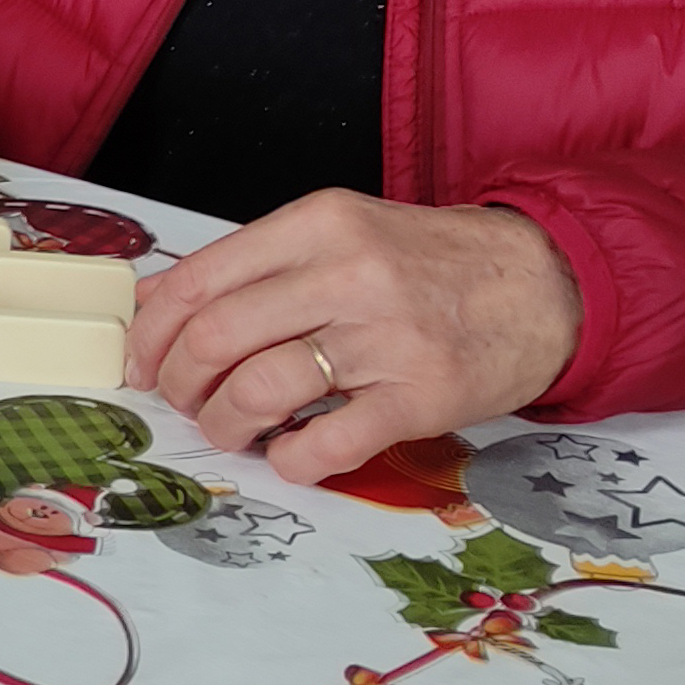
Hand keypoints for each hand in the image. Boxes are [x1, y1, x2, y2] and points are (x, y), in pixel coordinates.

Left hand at [127, 191, 580, 484]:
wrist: (543, 283)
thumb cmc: (428, 262)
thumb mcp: (340, 232)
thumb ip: (255, 265)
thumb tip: (155, 306)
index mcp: (318, 223)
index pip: (197, 280)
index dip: (152, 332)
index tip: (141, 362)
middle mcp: (349, 273)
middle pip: (216, 338)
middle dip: (180, 383)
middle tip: (184, 401)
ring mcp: (386, 338)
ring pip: (258, 390)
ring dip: (224, 425)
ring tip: (231, 430)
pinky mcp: (420, 398)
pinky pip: (325, 444)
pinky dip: (289, 461)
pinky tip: (289, 455)